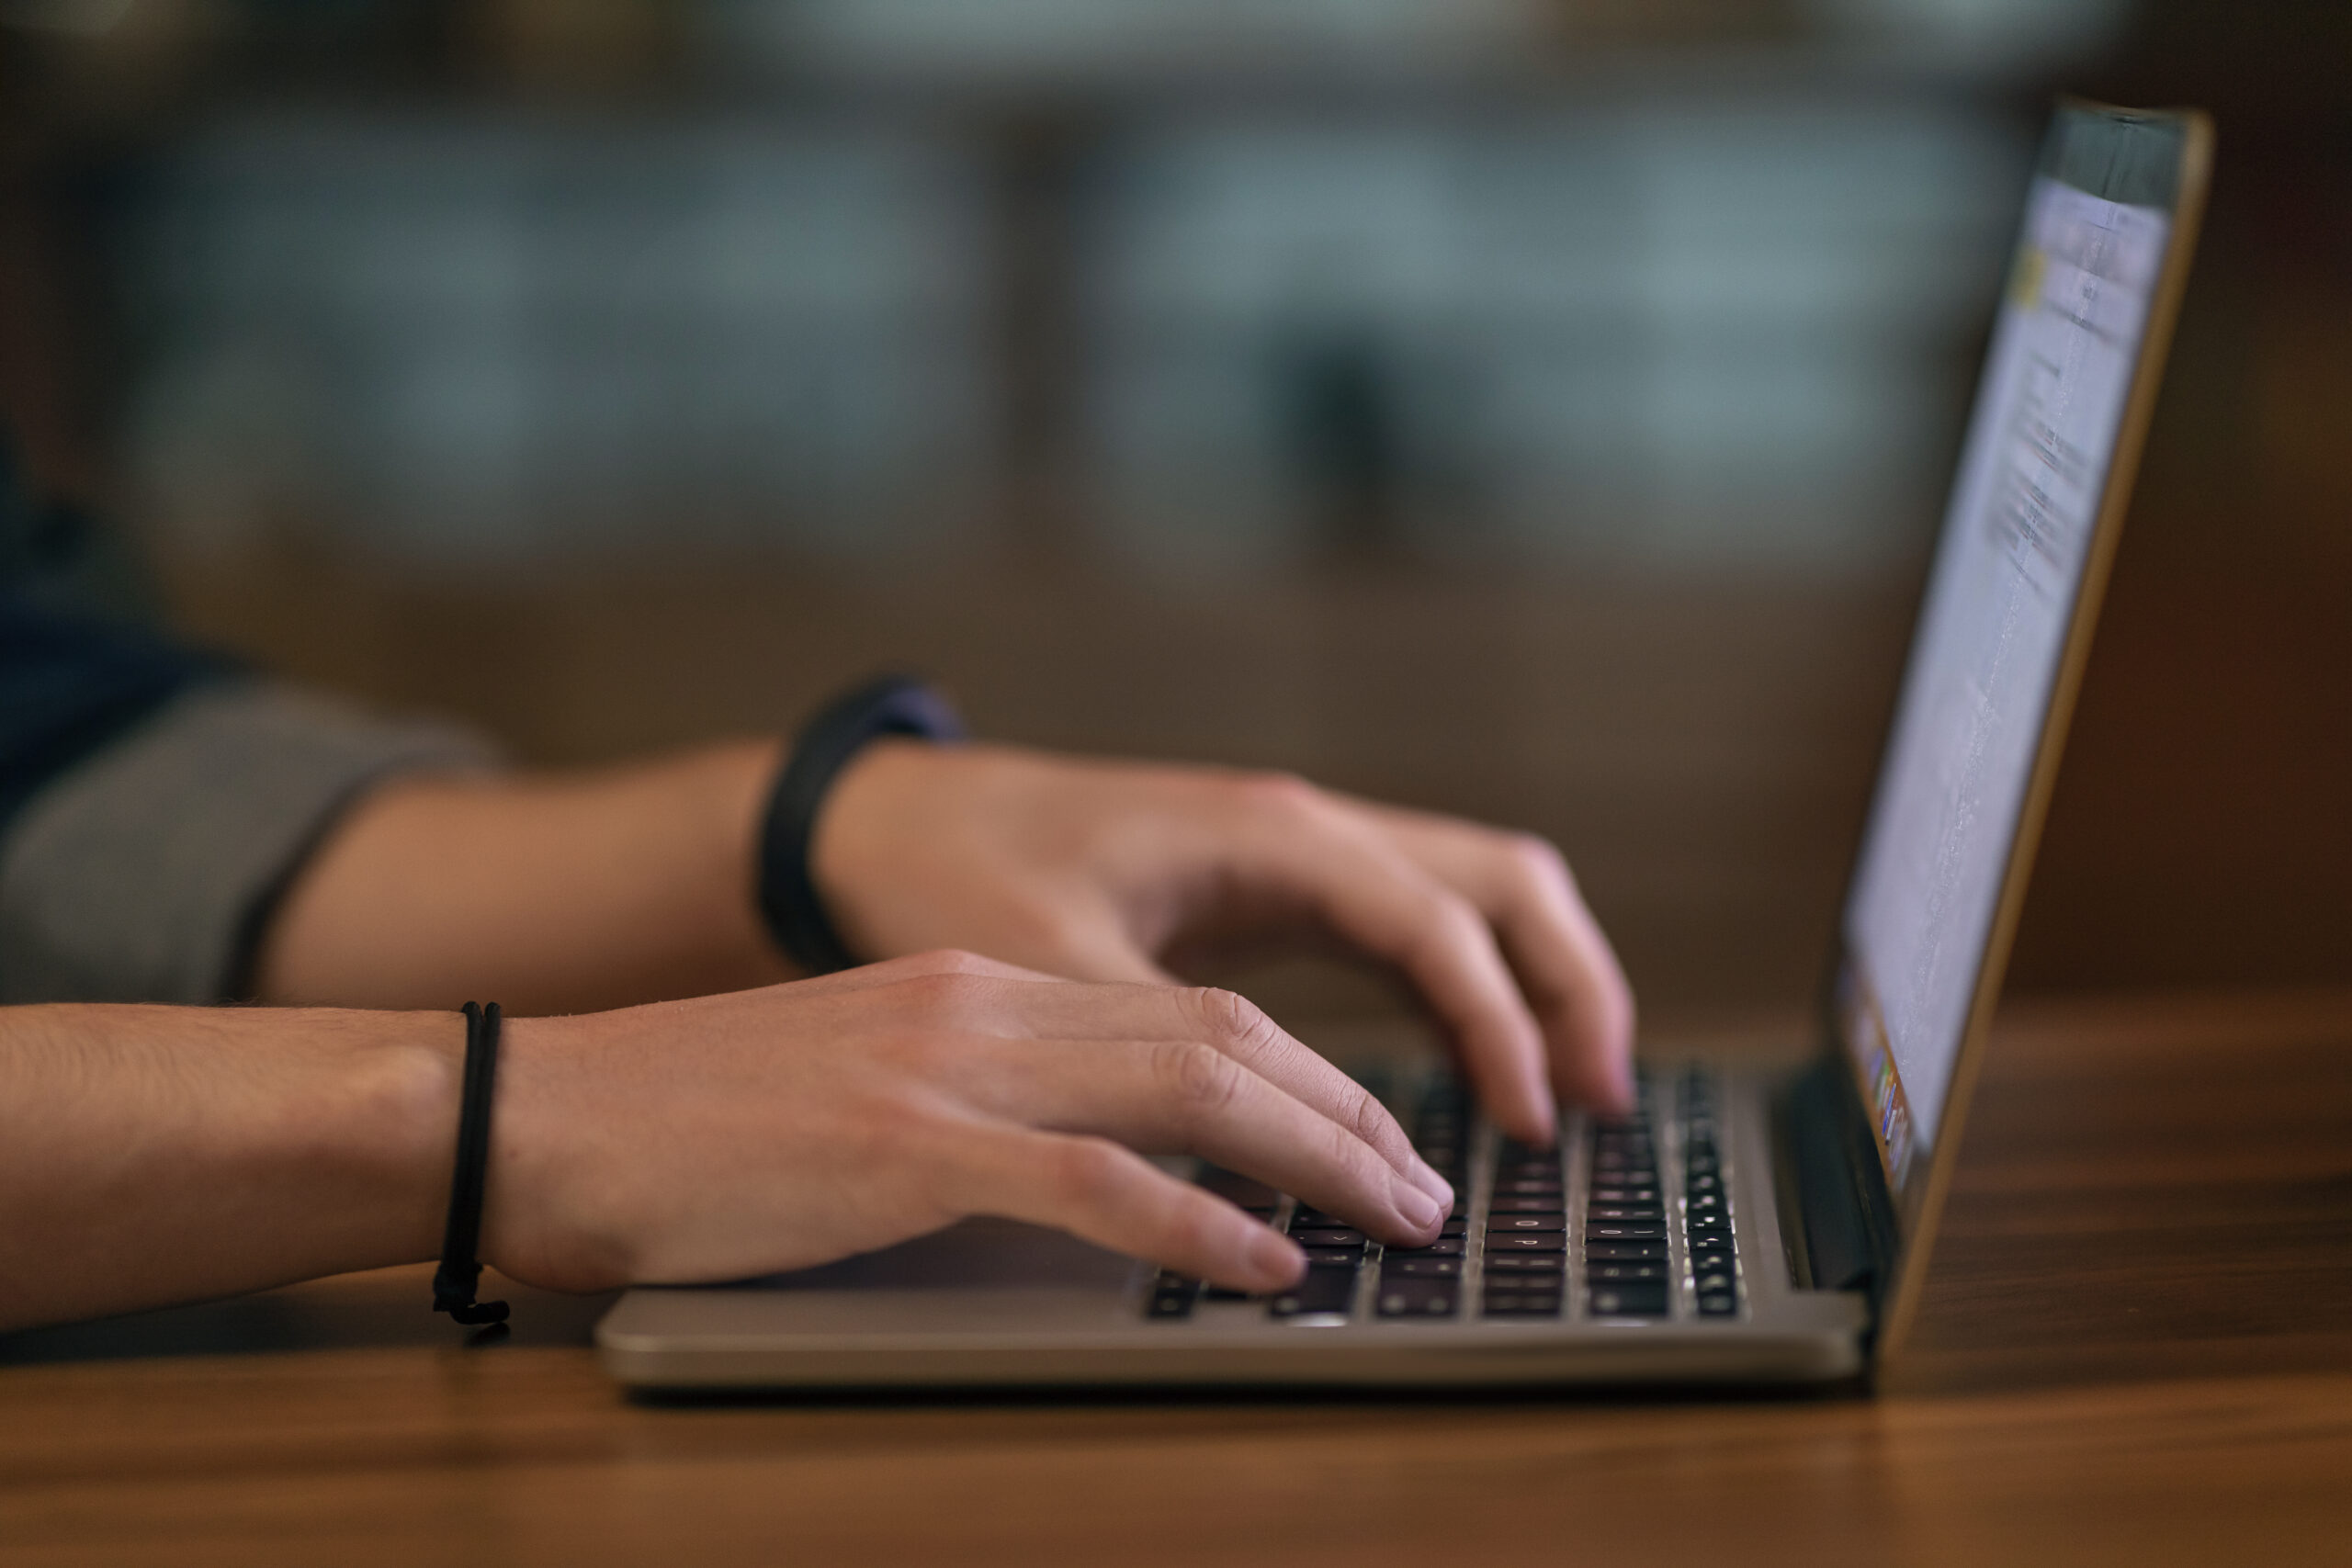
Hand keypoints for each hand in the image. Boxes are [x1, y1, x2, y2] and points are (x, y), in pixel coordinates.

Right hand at [488, 950, 1452, 1295]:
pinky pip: (1093, 1181)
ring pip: (1187, 1085)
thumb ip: (971, 1111)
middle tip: (1425, 1182)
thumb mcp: (854, 1091)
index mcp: (974, 985)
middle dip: (1347, 1107)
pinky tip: (1268, 1262)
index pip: (1184, 1010)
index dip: (1303, 1071)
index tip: (1370, 1133)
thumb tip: (1086, 1181)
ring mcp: (947, 1067)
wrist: (539, 1112)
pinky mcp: (903, 1148)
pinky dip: (1200, 1222)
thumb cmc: (682, 1123)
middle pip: (1221, 1033)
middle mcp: (981, 1003)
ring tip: (1395, 1218)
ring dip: (1316, 1155)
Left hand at [813, 743, 1635, 1141]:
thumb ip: (1165, 1047)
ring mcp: (1299, 851)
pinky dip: (1468, 992)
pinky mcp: (1278, 888)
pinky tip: (1476, 1073)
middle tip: (1600, 1107)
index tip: (1525, 1129)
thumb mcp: (1052, 970)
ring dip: (1534, 985)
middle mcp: (1304, 827)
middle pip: (1501, 881)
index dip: (1498, 1027)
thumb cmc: (960, 875)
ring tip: (1570, 1101)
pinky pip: (1415, 927)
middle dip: (1570, 985)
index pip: (1435, 922)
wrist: (893, 822)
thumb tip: (1263, 1144)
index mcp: (1268, 831)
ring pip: (1473, 894)